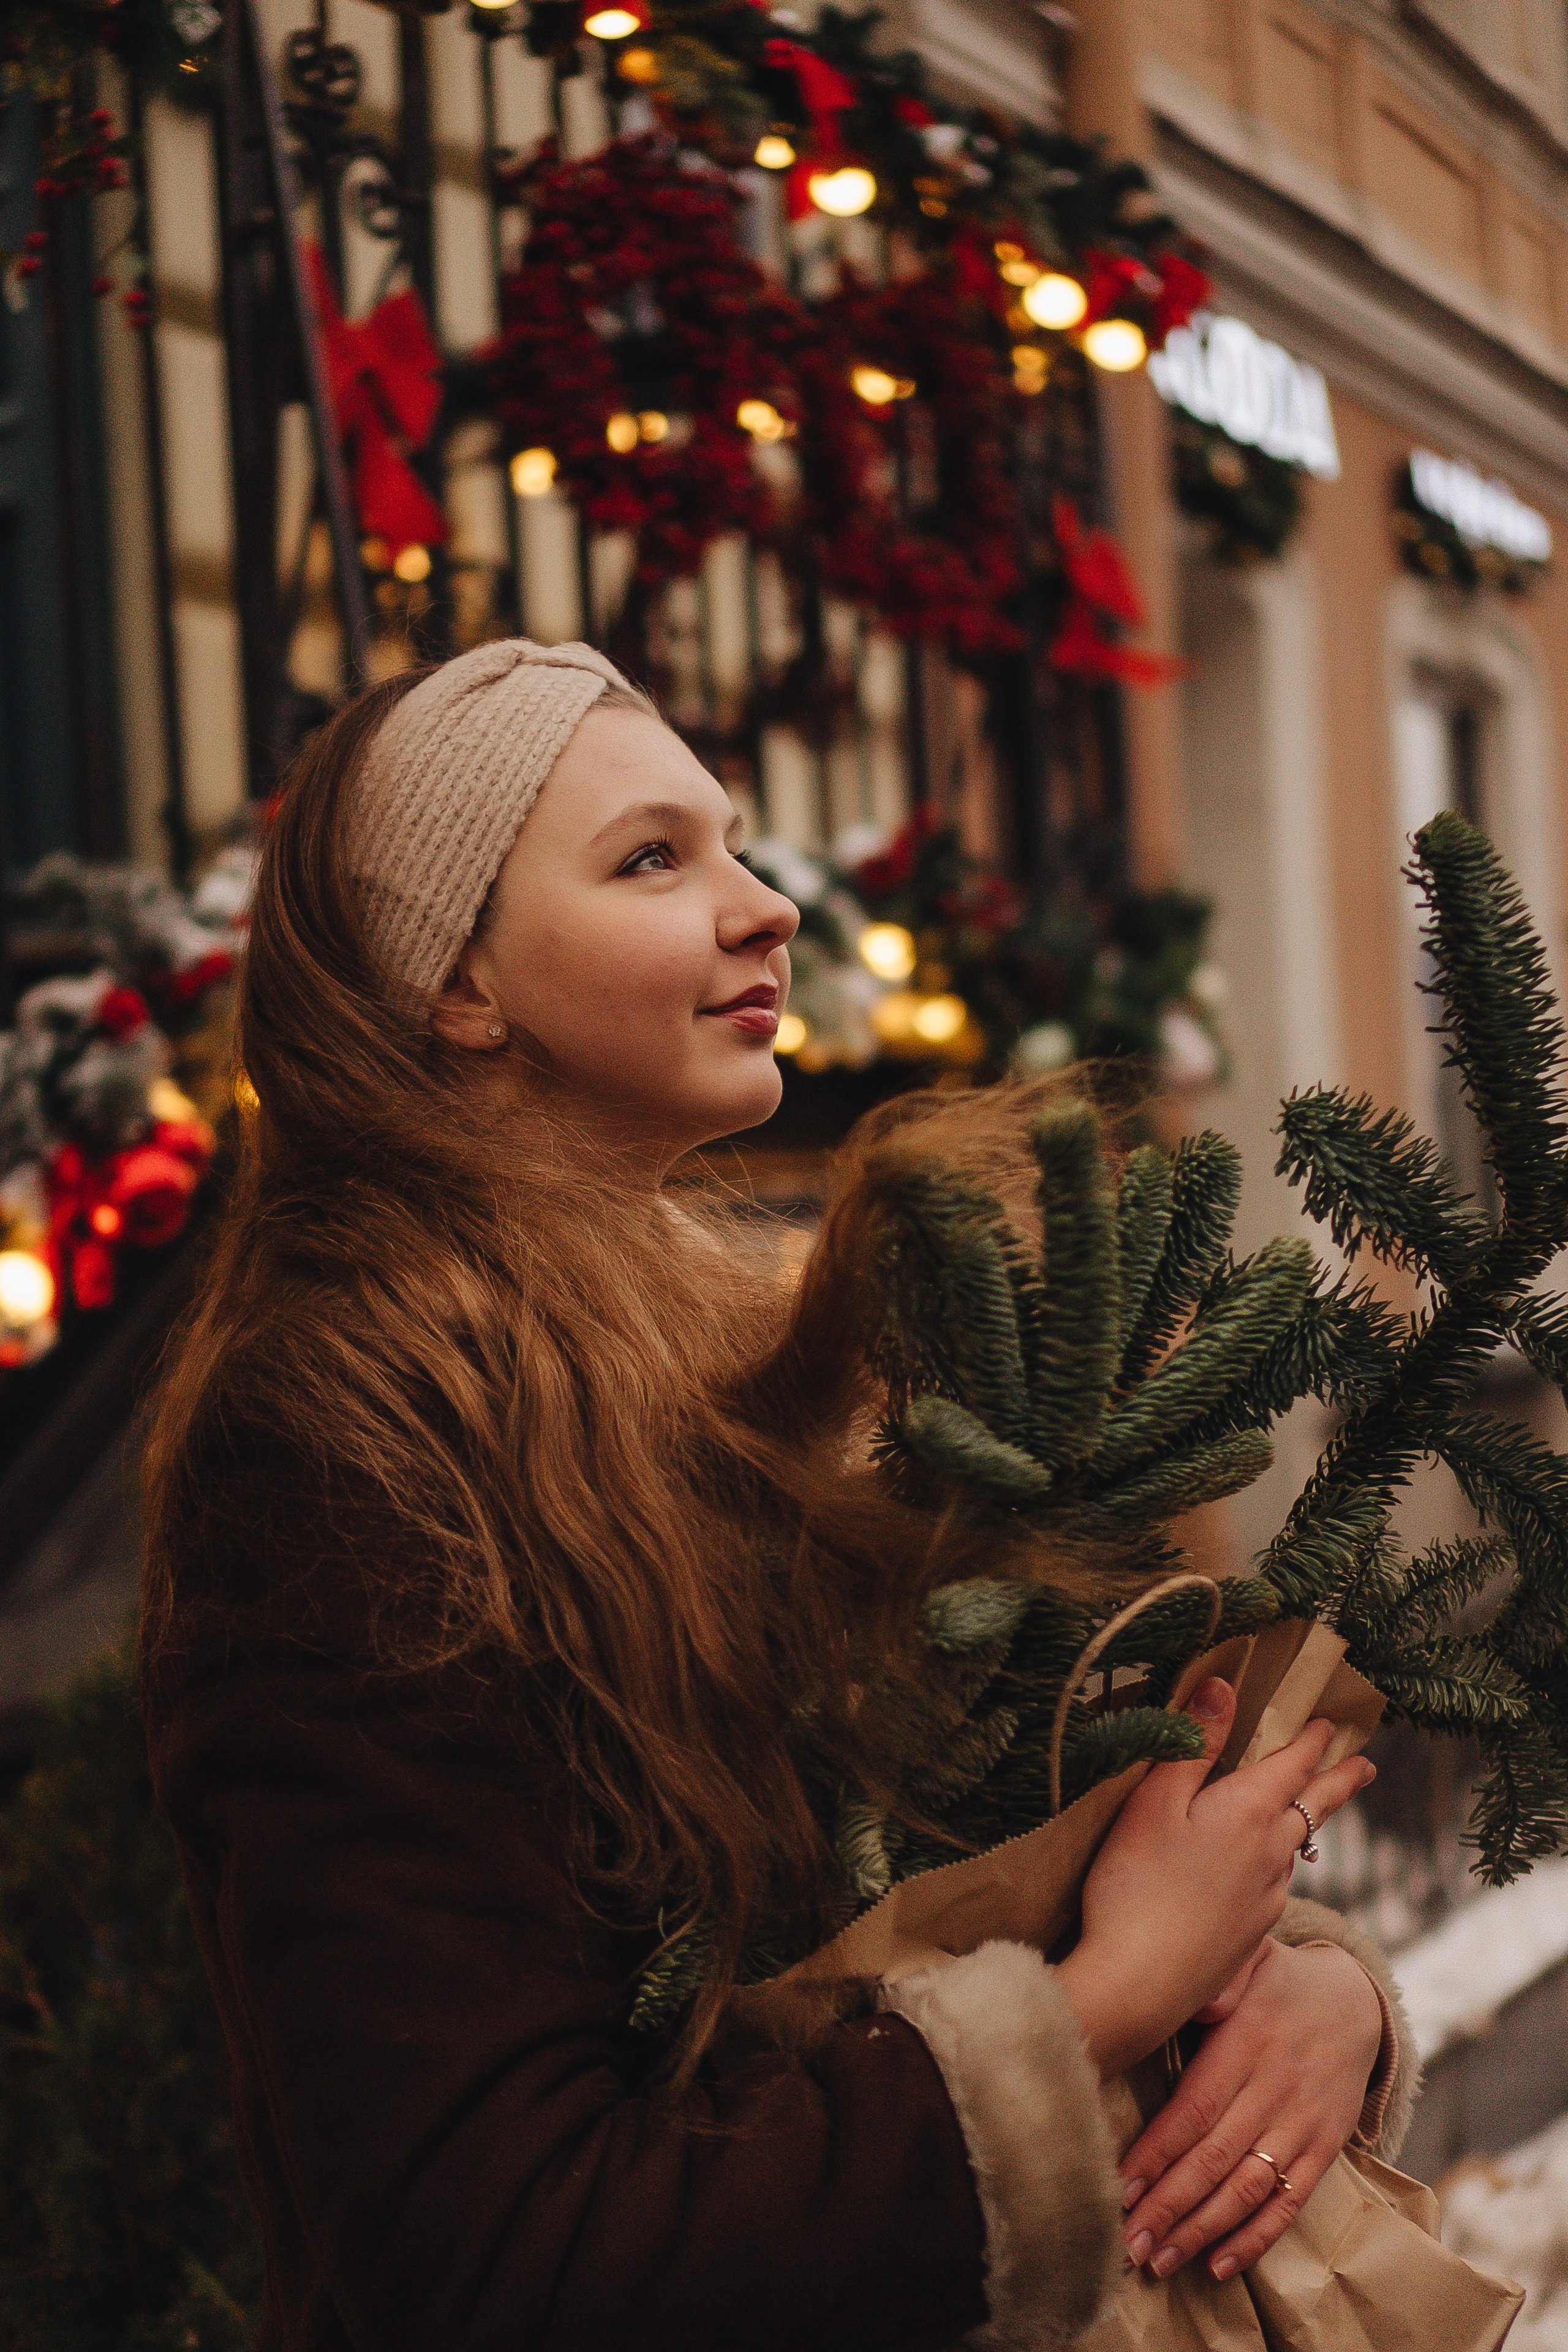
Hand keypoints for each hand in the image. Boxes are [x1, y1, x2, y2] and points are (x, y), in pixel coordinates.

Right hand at [1055, 1679, 1374, 2080]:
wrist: (1138, 1986)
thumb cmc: (1135, 1884)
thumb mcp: (1154, 1801)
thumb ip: (1193, 1744)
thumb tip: (1224, 1685)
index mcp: (1249, 1812)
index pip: (1293, 1764)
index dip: (1312, 1739)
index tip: (1332, 1721)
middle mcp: (1271, 1854)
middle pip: (1314, 1807)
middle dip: (1339, 1781)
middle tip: (1366, 1765)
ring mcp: (1266, 1899)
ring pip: (1294, 1848)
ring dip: (1306, 1821)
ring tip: (1306, 1809)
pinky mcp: (1251, 1935)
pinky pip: (1274, 1883)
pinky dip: (1277, 1862)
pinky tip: (1259, 1871)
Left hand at [1117, 1939, 1384, 2280]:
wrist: (1355, 2001)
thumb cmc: (1278, 1981)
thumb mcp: (1251, 1956)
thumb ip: (1220, 1976)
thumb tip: (1193, 1996)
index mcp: (1247, 2043)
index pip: (1195, 2109)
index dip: (1158, 2153)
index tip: (1120, 2187)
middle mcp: (1275, 2090)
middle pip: (1215, 2159)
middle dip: (1169, 2206)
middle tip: (1128, 2243)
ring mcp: (1303, 2124)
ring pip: (1248, 2189)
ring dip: (1202, 2231)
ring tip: (1159, 2262)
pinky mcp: (1324, 2148)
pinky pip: (1290, 2202)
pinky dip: (1257, 2238)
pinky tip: (1219, 2265)